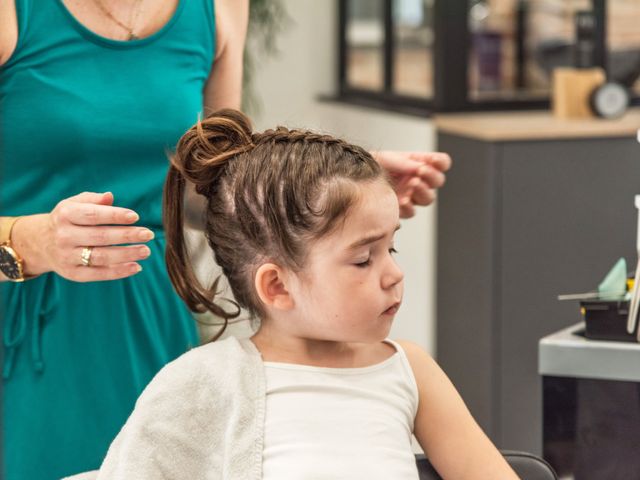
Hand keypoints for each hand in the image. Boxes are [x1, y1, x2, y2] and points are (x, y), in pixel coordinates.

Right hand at [12, 192, 153, 281]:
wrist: (41, 243)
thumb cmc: (68, 220)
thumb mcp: (74, 204)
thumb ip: (93, 200)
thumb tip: (110, 196)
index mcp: (65, 215)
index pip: (93, 215)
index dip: (115, 216)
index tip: (136, 217)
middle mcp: (64, 236)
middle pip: (100, 237)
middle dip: (127, 236)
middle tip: (148, 234)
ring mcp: (67, 256)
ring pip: (101, 257)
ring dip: (127, 254)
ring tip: (146, 251)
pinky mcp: (72, 273)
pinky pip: (98, 274)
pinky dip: (119, 272)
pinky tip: (136, 267)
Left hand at [372, 151, 450, 217]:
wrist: (355, 181)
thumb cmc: (372, 166)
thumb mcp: (386, 158)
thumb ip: (403, 162)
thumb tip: (419, 168)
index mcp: (418, 164)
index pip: (440, 163)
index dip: (440, 162)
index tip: (433, 160)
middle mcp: (419, 180)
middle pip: (437, 181)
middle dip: (431, 176)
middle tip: (420, 172)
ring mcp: (411, 196)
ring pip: (428, 198)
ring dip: (422, 191)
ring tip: (411, 184)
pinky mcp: (401, 210)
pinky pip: (411, 212)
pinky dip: (408, 206)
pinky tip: (401, 200)